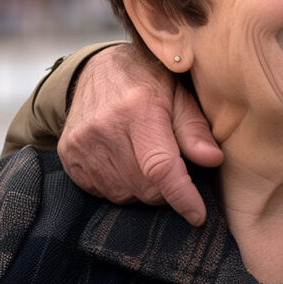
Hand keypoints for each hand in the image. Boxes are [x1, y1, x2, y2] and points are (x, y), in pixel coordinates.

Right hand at [57, 47, 223, 225]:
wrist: (97, 67)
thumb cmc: (146, 79)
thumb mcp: (179, 94)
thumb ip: (194, 129)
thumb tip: (214, 160)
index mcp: (138, 109)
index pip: (160, 167)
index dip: (182, 196)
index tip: (198, 215)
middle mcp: (105, 128)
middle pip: (144, 188)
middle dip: (165, 188)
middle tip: (170, 164)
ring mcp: (82, 143)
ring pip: (123, 195)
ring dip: (141, 188)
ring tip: (143, 157)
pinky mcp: (68, 154)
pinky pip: (101, 191)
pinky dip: (118, 184)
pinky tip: (122, 160)